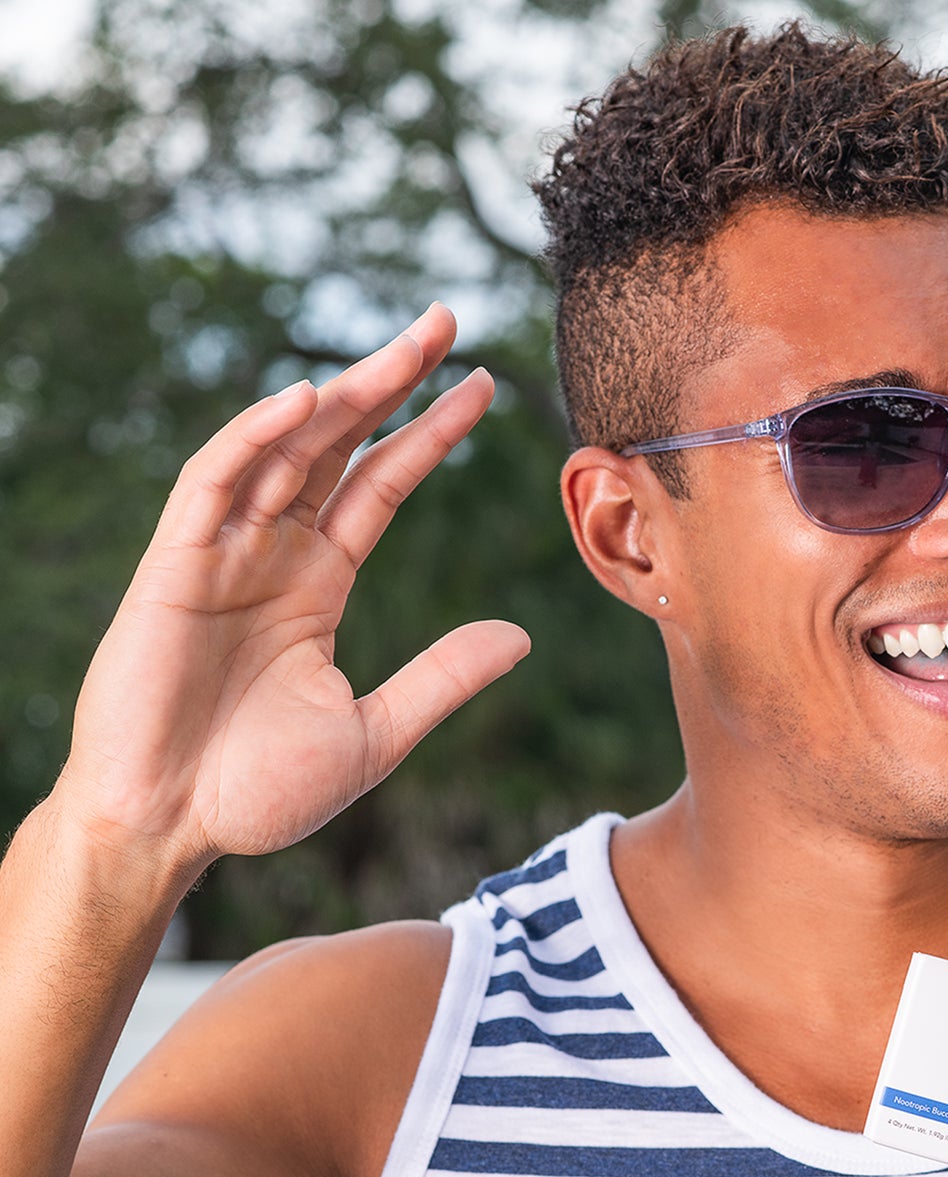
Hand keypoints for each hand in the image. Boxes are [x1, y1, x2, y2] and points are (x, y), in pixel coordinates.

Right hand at [56, 304, 529, 873]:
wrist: (170, 828)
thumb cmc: (259, 792)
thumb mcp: (374, 732)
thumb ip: (442, 678)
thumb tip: (522, 636)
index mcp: (318, 584)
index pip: (382, 487)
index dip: (429, 436)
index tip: (480, 388)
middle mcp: (273, 554)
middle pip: (340, 446)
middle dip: (391, 382)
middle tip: (446, 321)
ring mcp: (221, 553)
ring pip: (285, 449)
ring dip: (341, 392)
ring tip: (407, 346)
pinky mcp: (172, 566)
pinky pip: (213, 484)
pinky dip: (253, 440)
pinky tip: (306, 405)